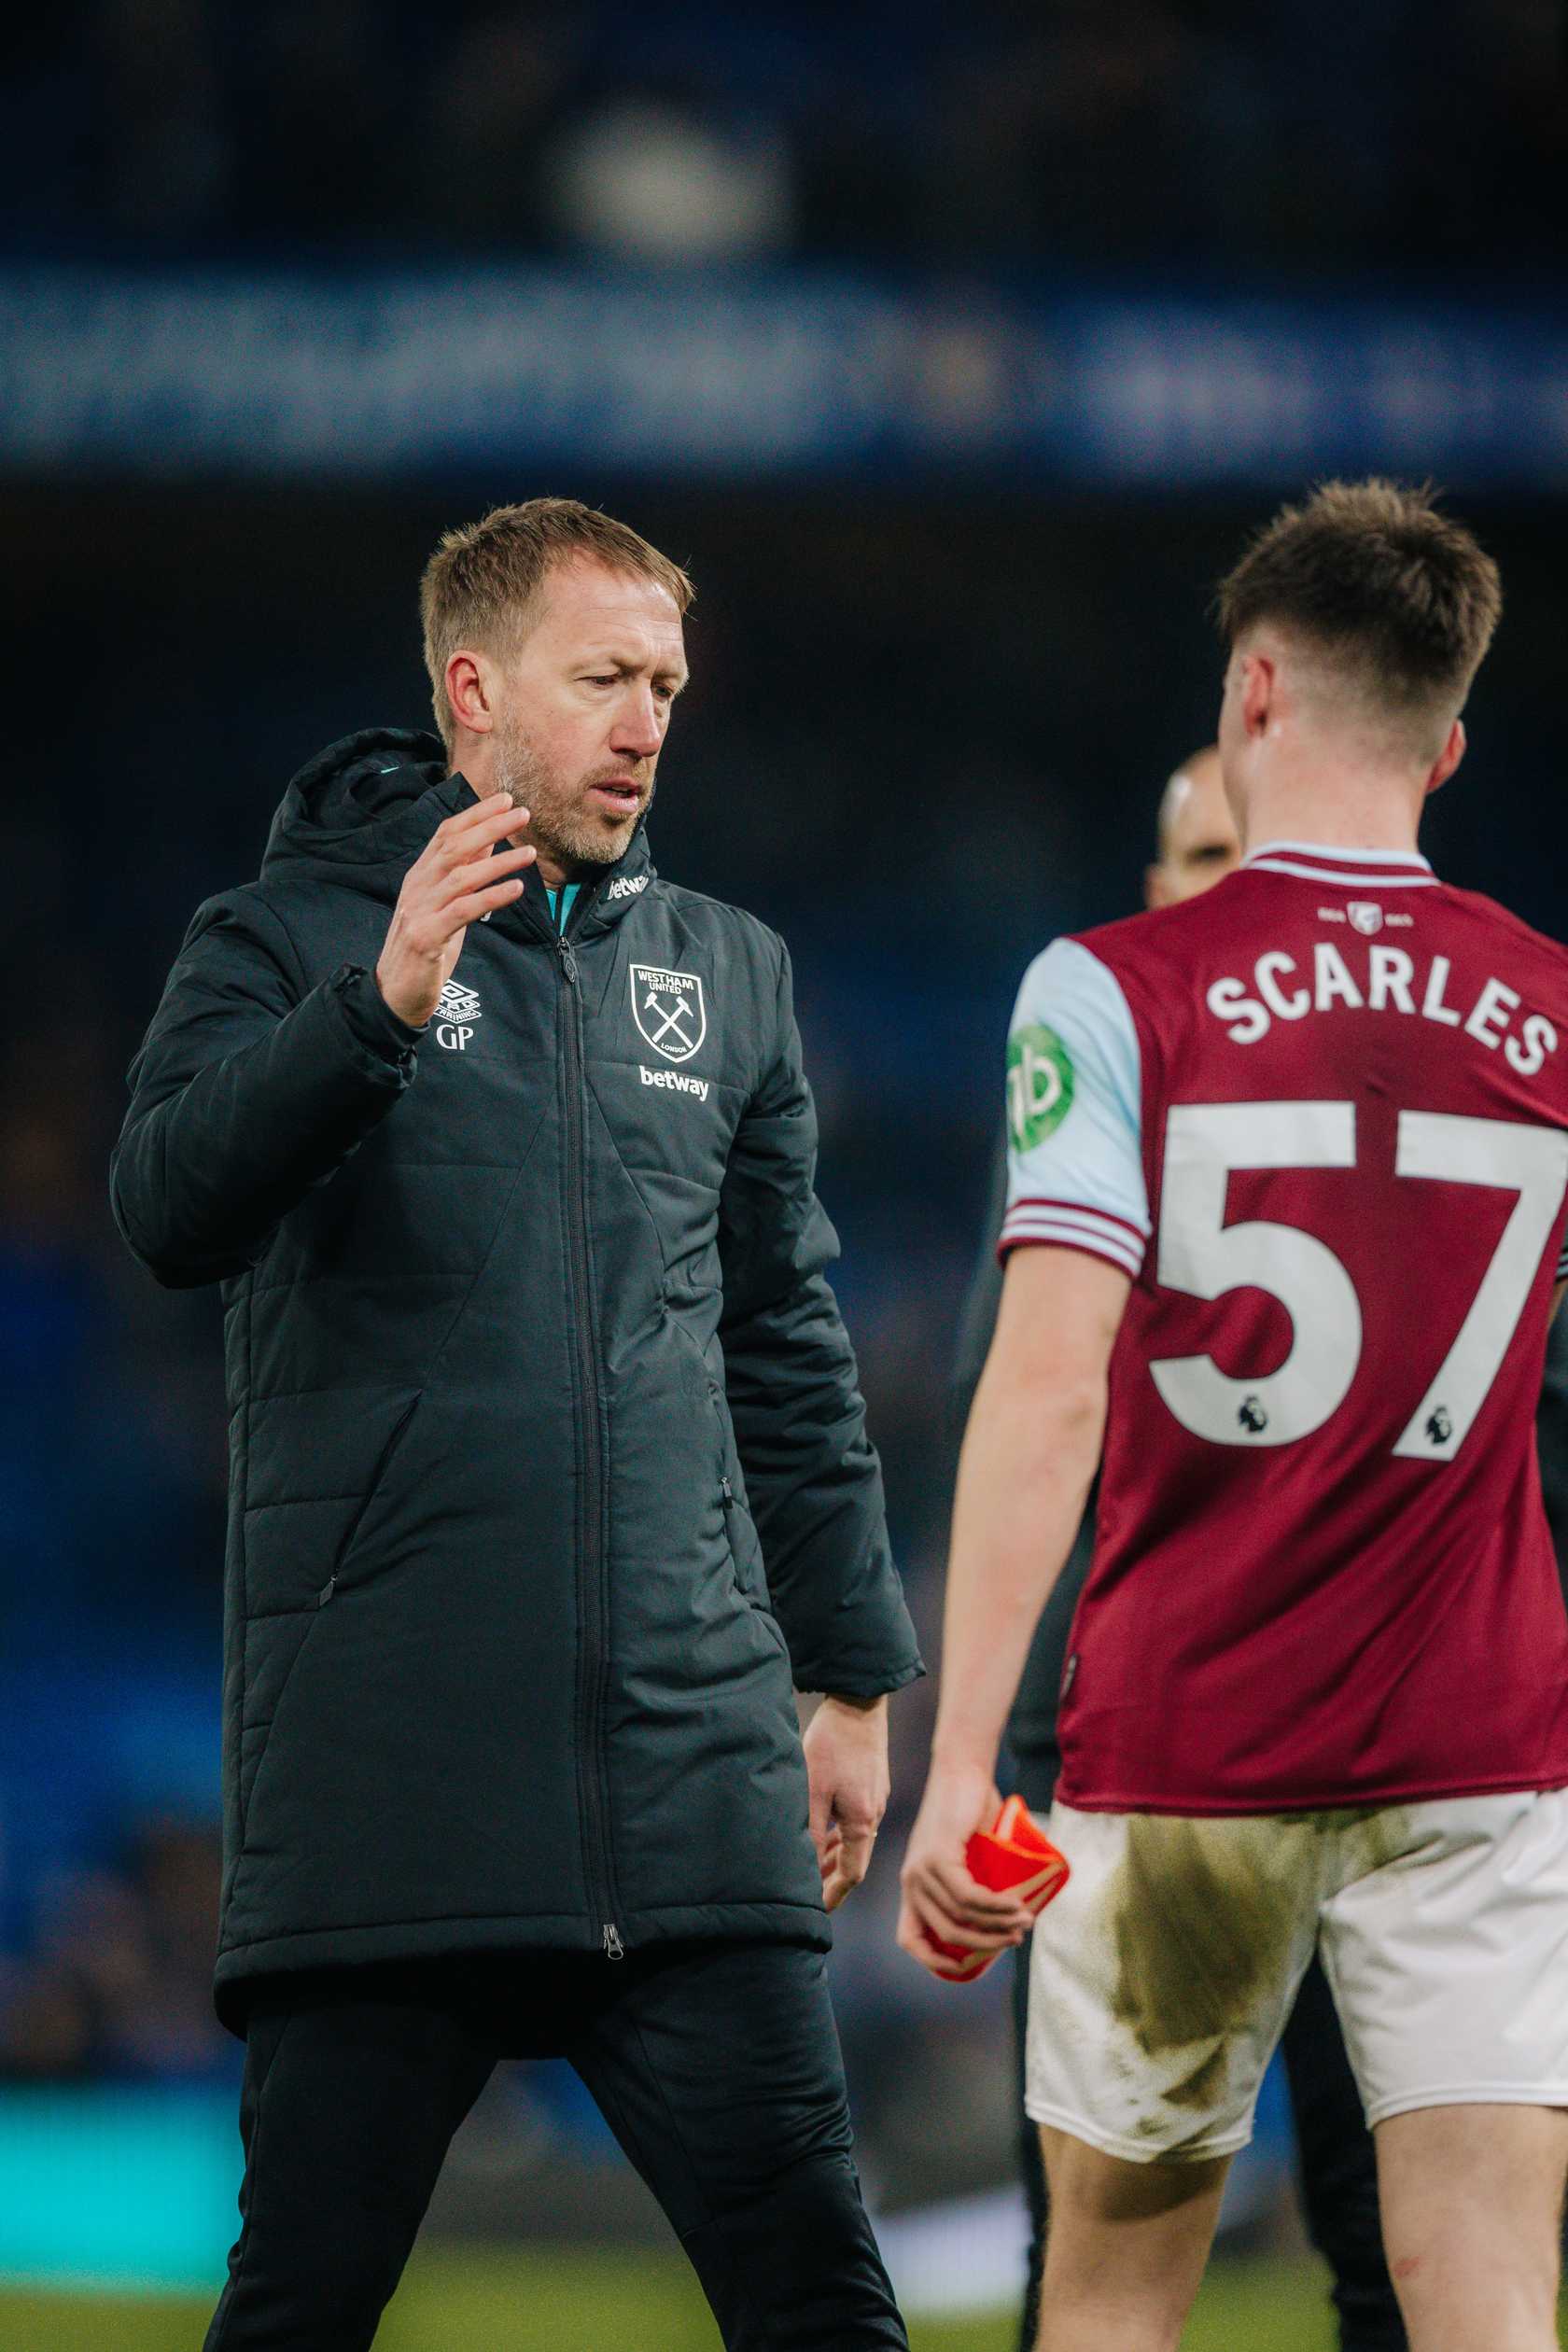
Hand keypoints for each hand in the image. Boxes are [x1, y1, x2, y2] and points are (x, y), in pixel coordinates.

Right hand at [375, 793, 535, 1027]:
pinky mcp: (426, 937)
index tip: (505, 800)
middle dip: (489, 827)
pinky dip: (491, 897)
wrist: (394, 993)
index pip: (446, 833)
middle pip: (454, 847)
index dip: (475, 814)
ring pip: (461, 876)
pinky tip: (516, 889)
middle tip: (521, 813)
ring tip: (529, 853)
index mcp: (420, 876)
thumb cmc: (425, 946)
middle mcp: (417, 887)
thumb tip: (489, 842)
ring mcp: (419, 911)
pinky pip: (464, 911)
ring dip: (498, 862)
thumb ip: (464, 873)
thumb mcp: (445, 904)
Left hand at [802, 1694, 889, 1910]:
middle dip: (832, 1881)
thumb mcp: (813, 1790)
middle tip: (809, 1896)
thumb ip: (810, 1831)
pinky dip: (840, 1838)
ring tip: (812, 1871)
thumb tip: (805, 1867)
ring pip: (855, 1842)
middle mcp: (875, 1815)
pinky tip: (824, 1835)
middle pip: (855, 1861)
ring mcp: (876, 1800)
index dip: (833, 1895)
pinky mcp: (871, 1787)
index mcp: (863, 1822)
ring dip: (834, 1859)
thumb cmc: (832, 1744)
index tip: (815, 1911)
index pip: (852, 1874)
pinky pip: (857, 1824)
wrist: (858, 1703)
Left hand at [897, 1757, 1032, 1976]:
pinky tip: (1017, 1906)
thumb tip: (1009, 1924)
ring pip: (961, 1917)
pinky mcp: (937, 1856)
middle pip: (947, 1934)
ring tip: (1026, 1922)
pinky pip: (968, 1896)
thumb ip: (979, 1886)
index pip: (910, 1939)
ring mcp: (921, 1870)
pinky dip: (996, 1907)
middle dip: (986, 1945)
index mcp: (913, 1887)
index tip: (968, 1967)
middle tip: (1017, 1938)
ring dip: (998, 1926)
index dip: (934, 1962)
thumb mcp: (970, 1859)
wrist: (963, 1770)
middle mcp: (910, 1882)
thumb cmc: (971, 1813)